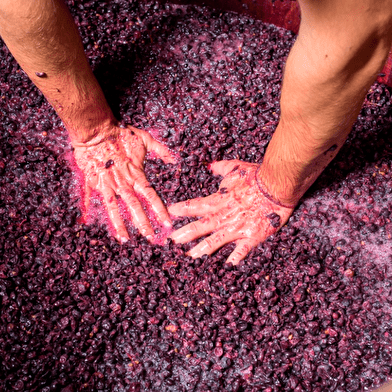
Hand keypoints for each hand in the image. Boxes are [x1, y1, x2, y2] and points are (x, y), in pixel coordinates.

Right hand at [73, 125, 173, 242]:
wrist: (97, 130)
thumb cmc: (122, 133)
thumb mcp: (146, 139)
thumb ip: (161, 150)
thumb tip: (175, 160)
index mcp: (136, 174)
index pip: (151, 195)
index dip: (160, 210)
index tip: (167, 223)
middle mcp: (122, 182)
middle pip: (135, 206)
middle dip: (143, 223)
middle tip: (150, 238)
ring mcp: (106, 183)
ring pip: (114, 207)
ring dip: (120, 224)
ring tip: (125, 240)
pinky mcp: (91, 180)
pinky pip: (88, 196)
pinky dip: (87, 208)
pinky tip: (87, 222)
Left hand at [168, 160, 294, 264]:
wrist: (276, 183)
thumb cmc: (256, 175)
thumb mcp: (235, 167)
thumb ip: (221, 168)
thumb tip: (210, 166)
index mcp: (220, 200)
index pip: (197, 206)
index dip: (183, 209)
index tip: (170, 212)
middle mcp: (225, 215)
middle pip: (201, 226)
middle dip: (185, 234)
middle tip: (170, 242)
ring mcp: (238, 227)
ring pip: (216, 241)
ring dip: (201, 250)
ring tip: (189, 258)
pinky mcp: (253, 235)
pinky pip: (243, 249)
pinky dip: (235, 257)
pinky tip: (227, 266)